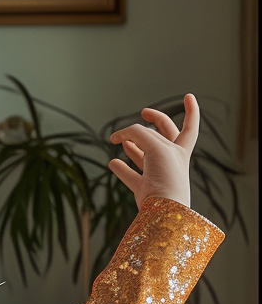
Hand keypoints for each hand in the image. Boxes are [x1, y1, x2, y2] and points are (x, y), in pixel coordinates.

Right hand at [108, 94, 198, 208]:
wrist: (163, 207)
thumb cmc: (167, 176)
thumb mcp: (155, 146)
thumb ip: (137, 134)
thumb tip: (120, 136)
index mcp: (181, 148)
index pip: (190, 124)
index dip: (191, 109)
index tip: (188, 96)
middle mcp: (170, 159)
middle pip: (164, 134)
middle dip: (155, 121)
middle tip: (143, 113)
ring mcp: (156, 174)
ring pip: (145, 154)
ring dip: (134, 144)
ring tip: (120, 139)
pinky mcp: (143, 188)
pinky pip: (130, 175)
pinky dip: (121, 168)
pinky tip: (113, 162)